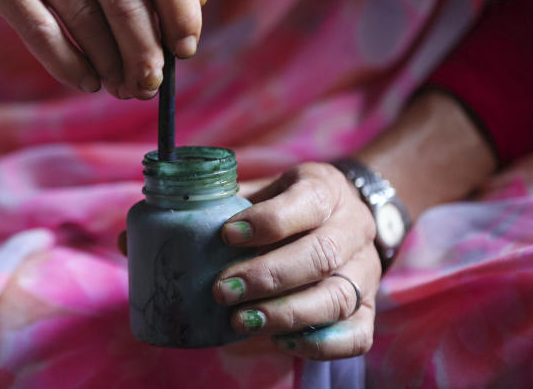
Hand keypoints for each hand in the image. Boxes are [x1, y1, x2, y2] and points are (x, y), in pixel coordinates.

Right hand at [0, 0, 206, 99]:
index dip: (180, 10)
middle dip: (144, 50)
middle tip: (150, 84)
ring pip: (84, 18)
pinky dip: (69, 65)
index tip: (185, 49)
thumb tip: (200, 2)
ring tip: (122, 86)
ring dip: (110, 64)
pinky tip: (87, 80)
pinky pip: (42, 32)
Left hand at [214, 162, 379, 358]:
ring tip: (241, 321)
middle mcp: (353, 228)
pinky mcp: (369, 308)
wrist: (342, 213)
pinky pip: (357, 335)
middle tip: (222, 290)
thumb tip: (163, 230)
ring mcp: (366, 270)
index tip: (227, 235)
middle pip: (321, 255)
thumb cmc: (288, 203)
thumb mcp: (264, 189)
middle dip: (268, 276)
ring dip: (286, 314)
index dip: (268, 221)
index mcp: (326, 189)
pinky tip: (280, 340)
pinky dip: (320, 344)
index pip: (308, 202)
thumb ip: (228, 202)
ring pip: (337, 297)